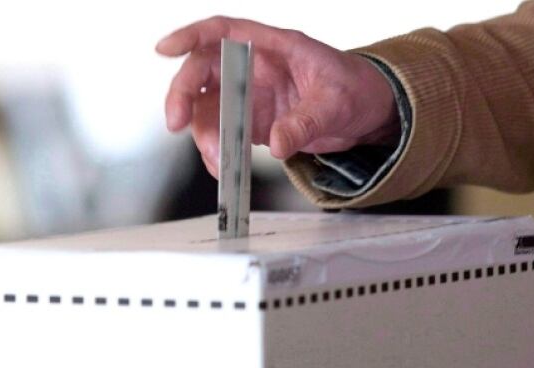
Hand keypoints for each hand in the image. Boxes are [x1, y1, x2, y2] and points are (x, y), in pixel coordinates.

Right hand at [156, 16, 398, 177]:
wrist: (367, 113)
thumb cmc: (355, 88)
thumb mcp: (336, 102)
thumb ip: (305, 121)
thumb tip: (277, 142)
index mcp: (273, 46)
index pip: (223, 32)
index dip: (191, 36)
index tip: (166, 49)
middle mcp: (253, 69)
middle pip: (203, 72)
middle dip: (183, 95)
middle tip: (177, 122)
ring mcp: (250, 97)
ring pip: (207, 110)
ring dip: (203, 136)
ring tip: (219, 162)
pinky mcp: (251, 123)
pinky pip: (223, 136)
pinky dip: (219, 154)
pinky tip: (225, 169)